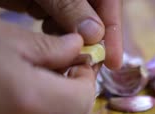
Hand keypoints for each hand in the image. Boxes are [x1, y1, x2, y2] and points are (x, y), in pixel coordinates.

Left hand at [0, 0, 122, 68]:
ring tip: (65, 55)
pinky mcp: (41, 4)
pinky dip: (54, 36)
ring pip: (75, 25)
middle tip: (87, 66)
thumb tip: (95, 35)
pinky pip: (55, 25)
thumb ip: (71, 6)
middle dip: (91, 42)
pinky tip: (48, 42)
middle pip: (95, 20)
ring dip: (72, 41)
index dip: (113, 35)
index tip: (111, 62)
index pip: (110, 8)